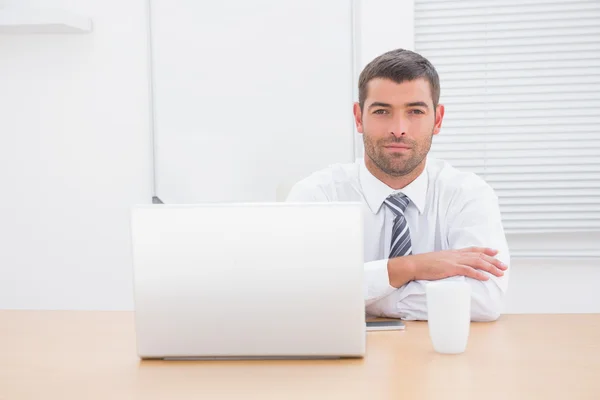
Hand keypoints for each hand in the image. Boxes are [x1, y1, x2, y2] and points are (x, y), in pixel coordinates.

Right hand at [388, 247, 506, 287]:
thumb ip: (448, 262)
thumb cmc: (424, 265)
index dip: (485, 250)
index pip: (472, 249)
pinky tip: (486, 278)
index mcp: (453, 253)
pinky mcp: (450, 268)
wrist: (414, 265)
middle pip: (479, 256)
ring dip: (490, 267)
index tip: (495, 252)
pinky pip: (468, 270)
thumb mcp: (438, 260)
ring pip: (477, 262)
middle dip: (493, 261)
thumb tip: (452, 268)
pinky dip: (478, 274)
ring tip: (500, 273)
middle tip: (504, 266)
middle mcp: (456, 255)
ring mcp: (454, 261)